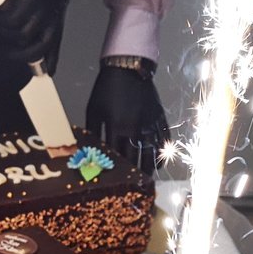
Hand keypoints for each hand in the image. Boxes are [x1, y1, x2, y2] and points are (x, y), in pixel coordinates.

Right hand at [0, 0, 70, 74]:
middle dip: (25, 54)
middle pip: (44, 42)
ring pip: (23, 33)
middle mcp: (57, 0)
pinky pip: (11, 21)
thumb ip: (33, 14)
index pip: (58, 35)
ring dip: (5, 30)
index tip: (47, 72)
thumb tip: (26, 43)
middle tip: (7, 54)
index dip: (52, 56)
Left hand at [85, 59, 168, 174]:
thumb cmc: (106, 89)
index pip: (116, 154)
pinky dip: (162, 151)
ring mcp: (149, 122)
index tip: (114, 180)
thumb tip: (89, 150)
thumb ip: (92, 130)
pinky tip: (159, 162)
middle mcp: (135, 127)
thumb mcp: (93, 109)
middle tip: (132, 186)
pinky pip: (164, 138)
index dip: (116, 169)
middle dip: (133, 173)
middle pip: (135, 157)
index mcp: (117, 126)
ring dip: (149, 167)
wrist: (127, 67)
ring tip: (146, 178)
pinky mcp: (159, 117)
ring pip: (152, 151)